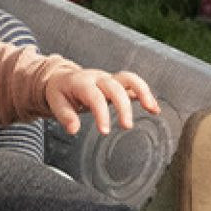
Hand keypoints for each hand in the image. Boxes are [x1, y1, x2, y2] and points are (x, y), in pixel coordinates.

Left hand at [40, 62, 161, 135]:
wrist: (63, 78)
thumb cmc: (60, 91)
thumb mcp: (55, 102)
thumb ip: (65, 116)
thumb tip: (73, 129)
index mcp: (82, 82)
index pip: (95, 97)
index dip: (101, 114)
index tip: (104, 131)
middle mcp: (98, 78)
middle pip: (116, 87)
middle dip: (124, 106)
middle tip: (127, 126)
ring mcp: (110, 79)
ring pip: (130, 79)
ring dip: (143, 92)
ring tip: (152, 109)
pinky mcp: (117, 84)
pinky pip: (134, 86)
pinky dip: (145, 95)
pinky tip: (154, 109)